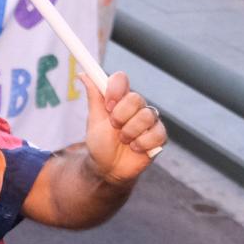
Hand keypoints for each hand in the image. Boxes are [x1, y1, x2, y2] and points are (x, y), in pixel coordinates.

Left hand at [81, 68, 162, 185]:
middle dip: (121, 116)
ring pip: (146, 116)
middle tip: (114, 127)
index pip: (121, 79)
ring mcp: (150, 121)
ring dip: (130, 132)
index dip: (115, 89)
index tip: (108, 105)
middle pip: (136, 98)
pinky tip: (135, 148)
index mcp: (119, 99)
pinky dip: (142, 143)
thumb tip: (84, 75)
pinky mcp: (159, 136)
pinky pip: (157, 133)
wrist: (107, 168)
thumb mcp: (94, 120)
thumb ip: (94, 97)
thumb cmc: (100, 143)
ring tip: (123, 141)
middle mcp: (136, 106)